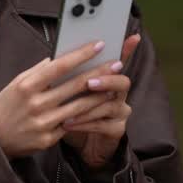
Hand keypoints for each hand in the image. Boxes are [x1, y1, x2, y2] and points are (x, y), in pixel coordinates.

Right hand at [0, 38, 122, 158]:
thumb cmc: (6, 105)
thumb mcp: (17, 83)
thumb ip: (39, 71)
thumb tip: (60, 58)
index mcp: (27, 85)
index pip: (60, 66)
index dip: (82, 55)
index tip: (99, 45)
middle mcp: (36, 104)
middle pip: (75, 86)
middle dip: (99, 73)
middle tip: (117, 63)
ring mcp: (43, 123)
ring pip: (80, 107)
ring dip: (100, 95)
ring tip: (115, 85)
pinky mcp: (48, 140)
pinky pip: (72, 124)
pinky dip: (88, 116)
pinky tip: (100, 107)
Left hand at [61, 33, 141, 168]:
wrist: (79, 144)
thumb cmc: (71, 114)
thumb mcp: (65, 92)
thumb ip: (66, 76)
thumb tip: (52, 56)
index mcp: (108, 78)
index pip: (120, 59)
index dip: (128, 48)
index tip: (131, 38)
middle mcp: (119, 93)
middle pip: (122, 82)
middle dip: (106, 80)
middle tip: (89, 82)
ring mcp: (120, 111)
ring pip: (109, 105)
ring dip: (86, 108)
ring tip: (66, 112)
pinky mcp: (117, 129)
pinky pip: (102, 124)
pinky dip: (83, 124)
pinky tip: (67, 125)